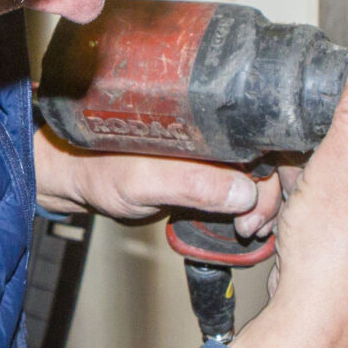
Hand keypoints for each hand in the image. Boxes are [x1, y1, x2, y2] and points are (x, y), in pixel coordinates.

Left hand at [32, 131, 284, 238]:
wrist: (75, 181)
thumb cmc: (96, 170)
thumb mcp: (141, 180)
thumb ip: (190, 184)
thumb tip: (243, 192)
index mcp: (202, 119)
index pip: (261, 139)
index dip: (272, 176)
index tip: (260, 209)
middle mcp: (211, 132)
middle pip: (266, 157)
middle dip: (269, 195)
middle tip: (253, 226)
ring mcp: (208, 152)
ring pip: (255, 175)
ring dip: (261, 203)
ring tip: (248, 228)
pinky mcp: (202, 171)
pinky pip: (239, 186)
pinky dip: (248, 205)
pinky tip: (244, 223)